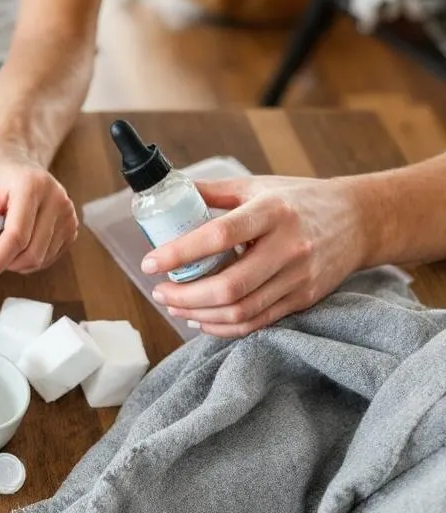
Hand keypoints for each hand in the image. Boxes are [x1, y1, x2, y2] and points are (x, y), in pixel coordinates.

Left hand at [0, 147, 76, 291]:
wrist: (14, 161)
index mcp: (32, 185)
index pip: (16, 237)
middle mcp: (57, 199)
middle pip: (29, 253)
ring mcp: (68, 215)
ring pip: (37, 261)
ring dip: (10, 261)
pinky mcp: (71, 228)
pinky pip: (45, 259)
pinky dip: (23, 259)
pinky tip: (13, 242)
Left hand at [143, 175, 369, 337]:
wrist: (361, 219)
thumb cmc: (301, 199)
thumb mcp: (258, 185)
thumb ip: (213, 191)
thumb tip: (170, 191)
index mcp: (272, 211)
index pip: (219, 236)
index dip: (179, 253)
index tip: (150, 262)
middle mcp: (288, 247)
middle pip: (229, 286)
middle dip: (185, 295)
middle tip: (160, 292)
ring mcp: (299, 277)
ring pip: (241, 310)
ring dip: (199, 314)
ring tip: (175, 305)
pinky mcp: (304, 298)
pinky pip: (257, 322)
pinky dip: (223, 327)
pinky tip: (201, 319)